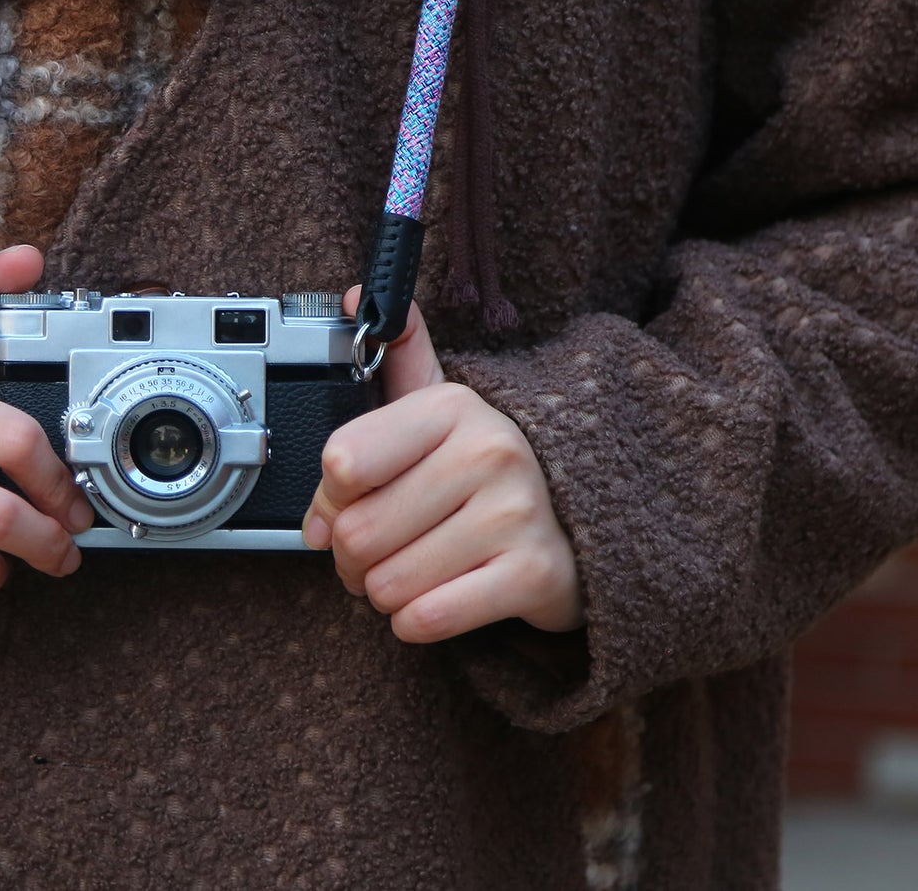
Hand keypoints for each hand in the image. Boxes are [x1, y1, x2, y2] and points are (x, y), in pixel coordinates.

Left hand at [301, 291, 581, 641]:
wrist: (588, 523)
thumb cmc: (491, 474)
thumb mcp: (446, 409)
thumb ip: (398, 359)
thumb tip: (354, 296)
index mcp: (452, 407)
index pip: (341, 463)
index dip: (329, 500)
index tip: (346, 504)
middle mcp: (487, 452)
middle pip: (357, 535)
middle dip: (350, 560)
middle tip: (372, 556)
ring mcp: (515, 515)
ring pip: (387, 584)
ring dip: (383, 594)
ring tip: (411, 573)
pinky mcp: (534, 575)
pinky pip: (428, 618)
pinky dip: (416, 621)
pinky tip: (438, 599)